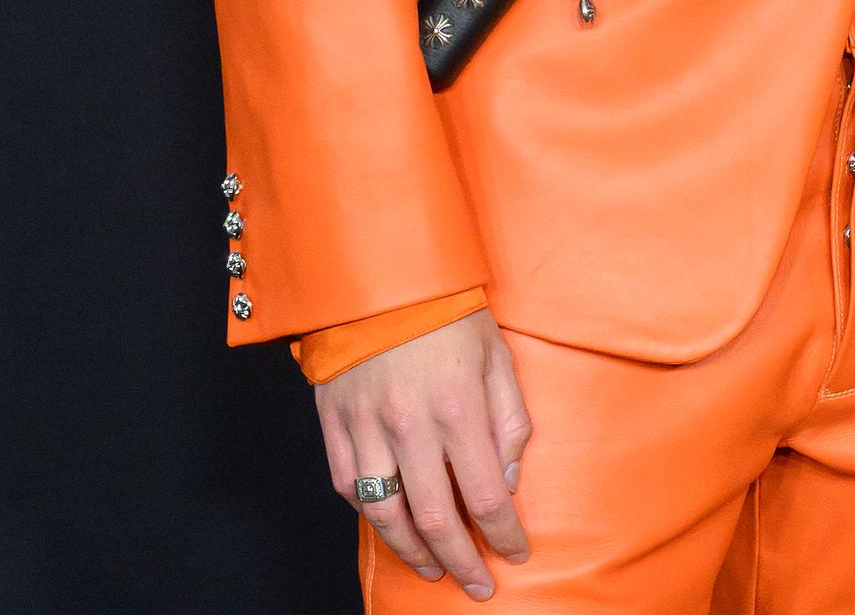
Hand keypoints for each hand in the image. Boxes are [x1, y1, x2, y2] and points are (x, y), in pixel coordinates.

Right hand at [314, 310, 531, 596]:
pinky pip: (349, 487)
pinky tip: (391, 526)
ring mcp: (367, 429)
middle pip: (436, 519)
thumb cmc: (448, 311)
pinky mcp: (335, 425)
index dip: (504, 534)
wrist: (381, 274)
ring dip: (414, 552)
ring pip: (387, 515)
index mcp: (458, 407)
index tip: (516, 553)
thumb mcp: (497, 355)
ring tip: (435, 567)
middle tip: (477, 586)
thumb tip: (508, 480)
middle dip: (462, 561)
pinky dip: (371, 515)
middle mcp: (410, 426)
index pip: (487, 495)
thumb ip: (508, 420)